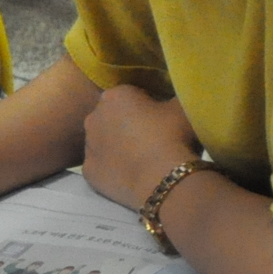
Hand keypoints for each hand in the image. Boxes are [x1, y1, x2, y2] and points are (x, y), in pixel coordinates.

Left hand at [81, 85, 199, 209]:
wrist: (165, 179)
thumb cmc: (174, 135)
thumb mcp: (184, 106)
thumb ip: (176, 95)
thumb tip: (175, 95)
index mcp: (115, 95)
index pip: (132, 94)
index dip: (149, 104)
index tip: (163, 117)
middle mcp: (94, 116)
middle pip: (113, 117)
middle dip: (129, 124)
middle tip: (154, 138)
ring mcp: (88, 146)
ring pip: (105, 142)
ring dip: (120, 146)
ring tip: (145, 159)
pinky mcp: (88, 172)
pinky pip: (103, 167)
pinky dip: (115, 169)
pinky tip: (134, 175)